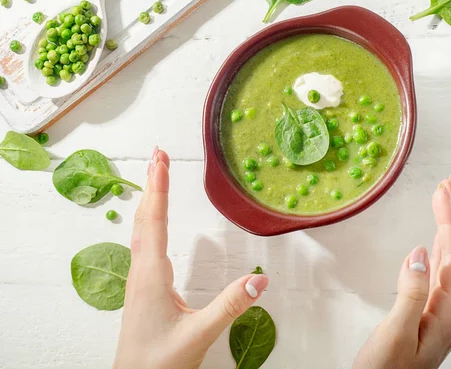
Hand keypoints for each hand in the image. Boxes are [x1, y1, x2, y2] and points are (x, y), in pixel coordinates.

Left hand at [113, 148, 268, 368]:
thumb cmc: (159, 362)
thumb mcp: (199, 334)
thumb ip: (230, 306)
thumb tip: (260, 279)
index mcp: (151, 275)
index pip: (154, 222)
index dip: (158, 189)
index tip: (160, 160)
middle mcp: (141, 271)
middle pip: (143, 217)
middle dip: (151, 183)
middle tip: (157, 154)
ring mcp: (139, 278)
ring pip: (140, 228)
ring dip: (148, 198)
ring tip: (155, 176)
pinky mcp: (142, 285)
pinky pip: (142, 241)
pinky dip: (148, 219)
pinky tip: (152, 220)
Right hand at [353, 177, 450, 368]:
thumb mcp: (395, 334)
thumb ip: (410, 293)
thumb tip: (418, 252)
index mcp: (448, 313)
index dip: (449, 220)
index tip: (442, 191)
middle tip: (448, 185)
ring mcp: (442, 312)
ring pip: (449, 260)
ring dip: (447, 228)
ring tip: (444, 201)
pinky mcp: (429, 313)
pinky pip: (439, 271)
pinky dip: (437, 247)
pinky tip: (433, 240)